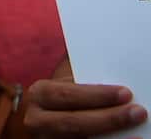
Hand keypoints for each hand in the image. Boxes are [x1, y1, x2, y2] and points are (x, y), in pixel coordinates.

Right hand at [23, 58, 146, 137]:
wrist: (46, 123)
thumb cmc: (64, 99)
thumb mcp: (64, 83)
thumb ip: (77, 71)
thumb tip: (102, 48)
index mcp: (40, 95)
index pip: (68, 95)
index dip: (97, 95)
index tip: (126, 93)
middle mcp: (37, 120)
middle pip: (73, 122)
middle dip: (109, 118)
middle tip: (138, 112)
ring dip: (109, 137)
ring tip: (137, 135)